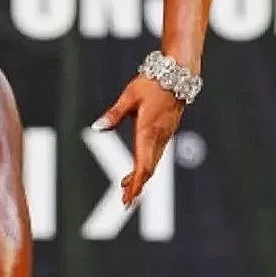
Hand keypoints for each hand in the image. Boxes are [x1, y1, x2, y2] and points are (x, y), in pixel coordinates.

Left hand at [92, 75, 185, 207]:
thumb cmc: (152, 83)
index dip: (135, 183)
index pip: (142, 165)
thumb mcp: (129, 96)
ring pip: (153, 162)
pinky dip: (147, 165)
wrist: (178, 74)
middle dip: (137, 186)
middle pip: (149, 168)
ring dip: (141, 177)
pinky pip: (156, 154)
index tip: (127, 197)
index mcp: (148, 131)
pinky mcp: (166, 131)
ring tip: (127, 190)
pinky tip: (139, 169)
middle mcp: (159, 137)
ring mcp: (164, 135)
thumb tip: (97, 127)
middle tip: (125, 202)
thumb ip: (114, 114)